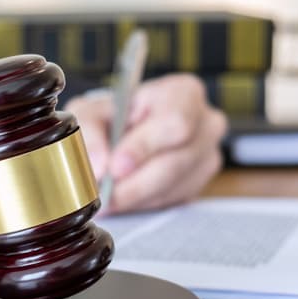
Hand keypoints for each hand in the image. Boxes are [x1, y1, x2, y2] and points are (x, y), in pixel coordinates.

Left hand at [65, 74, 227, 212]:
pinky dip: (142, 205)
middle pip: (175, 162)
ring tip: (106, 198)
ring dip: (135, 198)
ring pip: (172, 188)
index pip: (174, 122)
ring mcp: (207, 157)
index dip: (144, 147)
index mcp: (185, 94)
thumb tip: (99, 165)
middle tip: (104, 194)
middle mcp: (206, 125)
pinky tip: (123, 199)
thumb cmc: (114, 116)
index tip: (115, 166)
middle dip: (135, 183)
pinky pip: (171, 202)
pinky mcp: (199, 185)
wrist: (125, 130)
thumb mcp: (92, 112)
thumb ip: (90, 134)